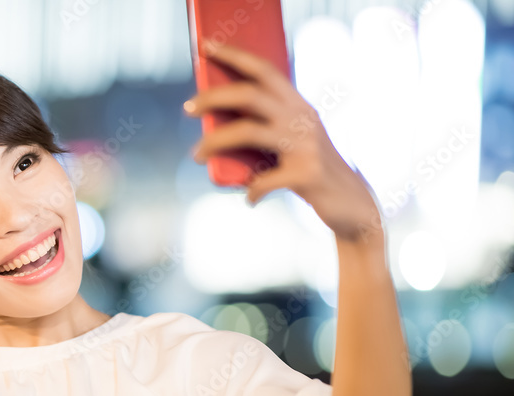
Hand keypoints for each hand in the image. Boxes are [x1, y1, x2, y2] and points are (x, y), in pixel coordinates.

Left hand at [183, 42, 380, 241]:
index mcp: (298, 105)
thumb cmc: (309, 171)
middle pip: (249, 95)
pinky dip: (252, 191)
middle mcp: (303, 118)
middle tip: (187, 108)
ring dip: (214, 143)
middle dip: (213, 98)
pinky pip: (264, 180)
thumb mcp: (291, 143)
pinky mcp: (306, 174)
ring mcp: (306, 145)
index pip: (264, 70)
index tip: (205, 46)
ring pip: (247, 132)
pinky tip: (250, 200)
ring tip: (196, 155)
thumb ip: (265, 130)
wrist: (352, 204)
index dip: (233, 55)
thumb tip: (213, 127)